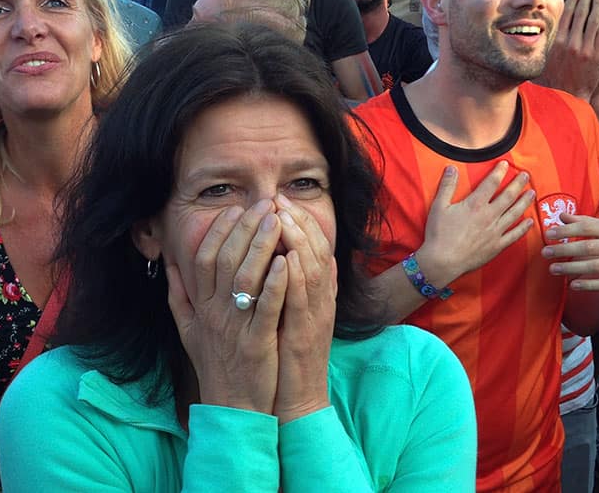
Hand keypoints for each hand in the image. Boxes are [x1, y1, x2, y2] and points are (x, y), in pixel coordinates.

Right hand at [167, 201, 288, 413]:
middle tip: (263, 204)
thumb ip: (178, 295)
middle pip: (224, 261)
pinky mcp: (257, 345)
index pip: (202, 259)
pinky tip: (286, 262)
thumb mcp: (188, 329)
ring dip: (261, 247)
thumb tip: (169, 264)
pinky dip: (276, 284)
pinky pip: (266, 309)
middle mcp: (213, 314)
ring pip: (245, 279)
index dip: (217, 232)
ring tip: (277, 221)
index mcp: (200, 307)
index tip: (234, 210)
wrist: (235, 409)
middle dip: (244, 229)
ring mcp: (234, 329)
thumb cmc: (215, 366)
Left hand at [271, 194, 335, 423]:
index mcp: (315, 293)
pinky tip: (285, 259)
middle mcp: (319, 300)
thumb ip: (289, 286)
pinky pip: (302, 302)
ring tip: (282, 217)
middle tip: (278, 199)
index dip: (299, 221)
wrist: (297, 399)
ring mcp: (315, 317)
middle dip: (297, 222)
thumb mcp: (291, 314)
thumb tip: (284, 256)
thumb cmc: (287, 357)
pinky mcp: (304, 335)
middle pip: (315, 251)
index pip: (313, 247)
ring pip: (310, 270)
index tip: (280, 200)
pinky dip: (295, 279)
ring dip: (298, 241)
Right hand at [416, 161, 534, 286]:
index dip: (499, 172)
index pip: (491, 183)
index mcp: (475, 205)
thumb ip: (447, 186)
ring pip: (515, 213)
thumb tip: (452, 168)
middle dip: (518, 184)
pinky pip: (514, 235)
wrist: (443, 261)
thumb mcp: (438, 206)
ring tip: (532, 193)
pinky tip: (530, 221)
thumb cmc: (439, 234)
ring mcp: (495, 231)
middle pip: (508, 196)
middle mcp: (489, 216)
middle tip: (526, 175)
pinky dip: (524, 228)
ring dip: (524, 202)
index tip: (505, 164)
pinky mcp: (497, 246)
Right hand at [541, 0, 598, 101]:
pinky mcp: (596, 54)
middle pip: (581, 11)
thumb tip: (557, 22)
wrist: (569, 96)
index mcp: (557, 41)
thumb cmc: (558, 77)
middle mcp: (569, 42)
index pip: (568, 12)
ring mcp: (583, 48)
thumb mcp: (550, 56)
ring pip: (593, 18)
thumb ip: (554, 38)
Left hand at [541, 213, 598, 290]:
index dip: (567, 230)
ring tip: (553, 269)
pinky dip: (588, 285)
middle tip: (545, 253)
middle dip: (564, 250)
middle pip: (588, 247)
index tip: (549, 234)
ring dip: (571, 268)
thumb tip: (561, 215)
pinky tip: (572, 285)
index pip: (587, 227)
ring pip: (595, 266)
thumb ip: (585, 222)